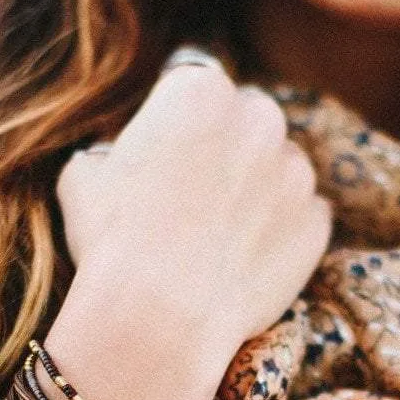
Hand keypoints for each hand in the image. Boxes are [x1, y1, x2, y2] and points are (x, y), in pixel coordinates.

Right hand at [53, 57, 332, 368]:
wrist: (160, 317)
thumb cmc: (112, 243)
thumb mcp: (82, 176)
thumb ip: (110, 148)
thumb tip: (115, 155)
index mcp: (199, 88)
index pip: (195, 82)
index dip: (178, 118)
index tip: (167, 150)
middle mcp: (259, 117)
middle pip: (247, 118)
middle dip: (227, 145)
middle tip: (195, 195)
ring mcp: (296, 170)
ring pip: (280, 166)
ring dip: (258, 186)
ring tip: (219, 234)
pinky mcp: (317, 221)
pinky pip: (303, 214)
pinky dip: (282, 230)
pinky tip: (244, 258)